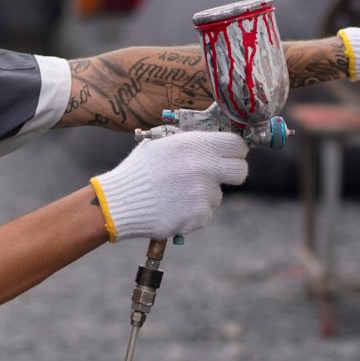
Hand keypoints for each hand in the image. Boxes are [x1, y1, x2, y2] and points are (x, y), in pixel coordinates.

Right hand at [91, 132, 249, 241]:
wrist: (120, 202)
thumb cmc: (139, 171)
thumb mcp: (162, 145)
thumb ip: (190, 145)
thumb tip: (213, 145)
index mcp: (195, 145)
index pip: (236, 144)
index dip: (236, 151)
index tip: (232, 155)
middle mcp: (204, 167)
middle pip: (240, 171)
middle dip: (232, 173)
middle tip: (217, 176)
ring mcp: (203, 193)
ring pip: (218, 195)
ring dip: (204, 196)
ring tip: (177, 194)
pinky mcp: (199, 216)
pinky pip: (205, 214)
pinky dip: (193, 213)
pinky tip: (174, 207)